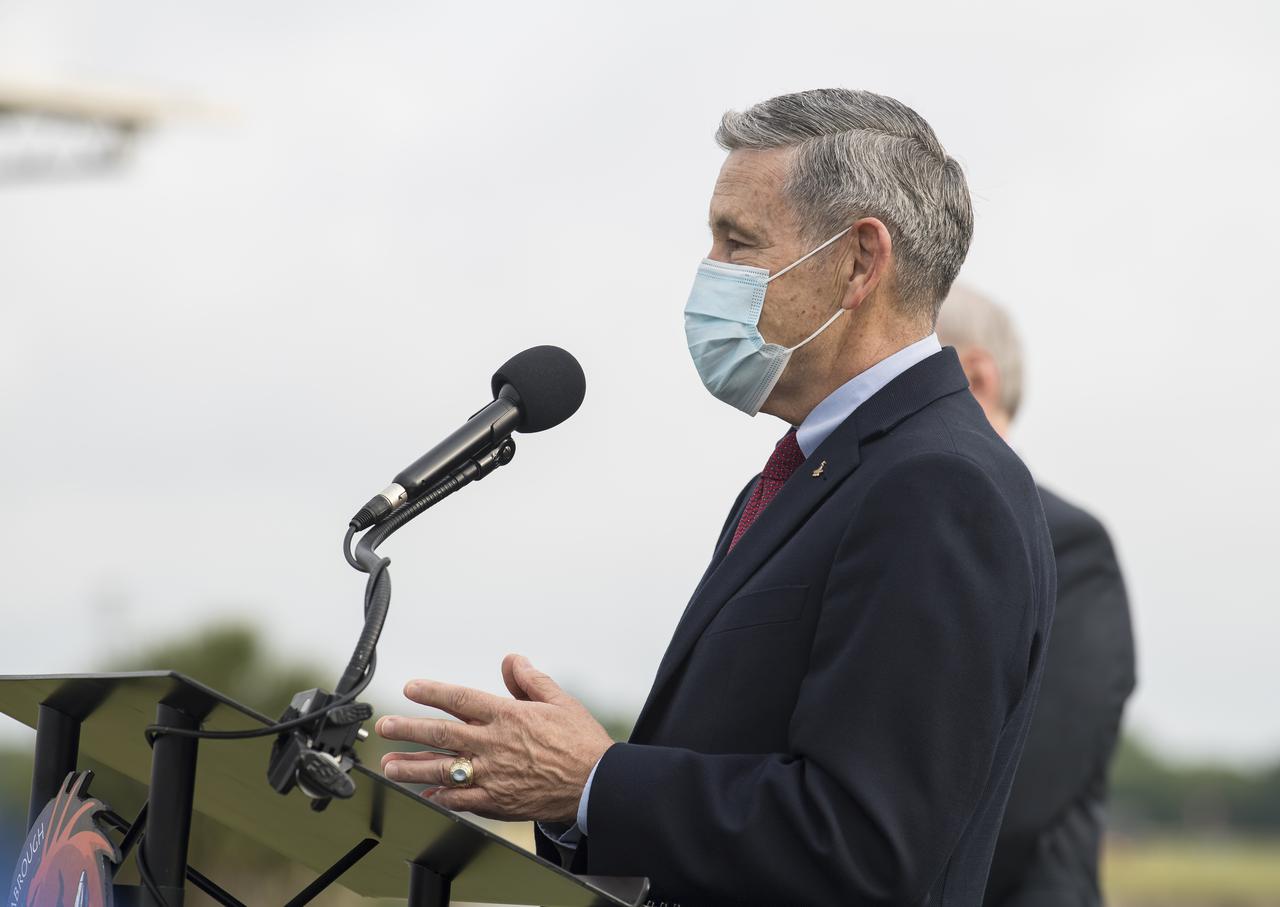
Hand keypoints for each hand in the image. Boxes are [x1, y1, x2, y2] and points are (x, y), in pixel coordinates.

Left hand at [376, 654, 614, 822]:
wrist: (596, 785)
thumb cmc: (581, 743)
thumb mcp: (560, 701)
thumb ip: (530, 680)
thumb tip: (511, 661)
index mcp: (507, 716)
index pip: (460, 700)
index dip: (432, 692)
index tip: (410, 689)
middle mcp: (493, 744)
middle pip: (441, 735)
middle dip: (408, 729)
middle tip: (385, 727)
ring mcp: (492, 775)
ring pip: (443, 770)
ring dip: (412, 767)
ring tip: (389, 765)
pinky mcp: (497, 802)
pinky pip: (461, 800)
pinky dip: (440, 797)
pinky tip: (426, 794)